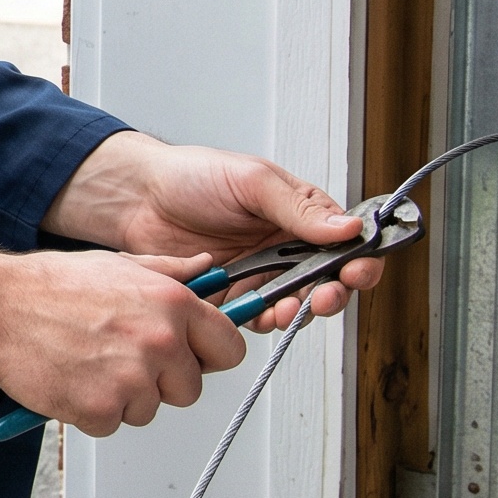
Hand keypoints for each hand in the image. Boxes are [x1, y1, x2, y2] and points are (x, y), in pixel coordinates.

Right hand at [0, 245, 244, 435]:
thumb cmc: (47, 285)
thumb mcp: (117, 264)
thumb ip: (169, 271)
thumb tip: (205, 269)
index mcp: (171, 303)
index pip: (230, 349)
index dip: (210, 356)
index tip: (192, 358)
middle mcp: (159, 341)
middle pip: (190, 389)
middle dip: (161, 382)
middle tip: (121, 360)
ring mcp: (132, 378)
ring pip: (149, 409)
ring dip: (122, 396)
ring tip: (87, 363)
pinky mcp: (101, 409)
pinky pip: (112, 424)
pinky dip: (91, 410)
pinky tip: (71, 380)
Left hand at [40, 131, 386, 329]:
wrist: (137, 199)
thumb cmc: (191, 177)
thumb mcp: (251, 182)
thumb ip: (298, 209)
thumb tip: (347, 227)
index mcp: (298, 213)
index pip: (345, 241)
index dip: (359, 258)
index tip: (359, 270)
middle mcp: (284, 246)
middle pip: (327, 279)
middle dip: (334, 292)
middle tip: (327, 295)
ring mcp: (260, 273)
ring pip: (296, 303)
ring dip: (300, 310)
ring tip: (291, 307)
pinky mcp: (234, 296)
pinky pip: (257, 316)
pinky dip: (263, 320)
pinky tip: (261, 315)